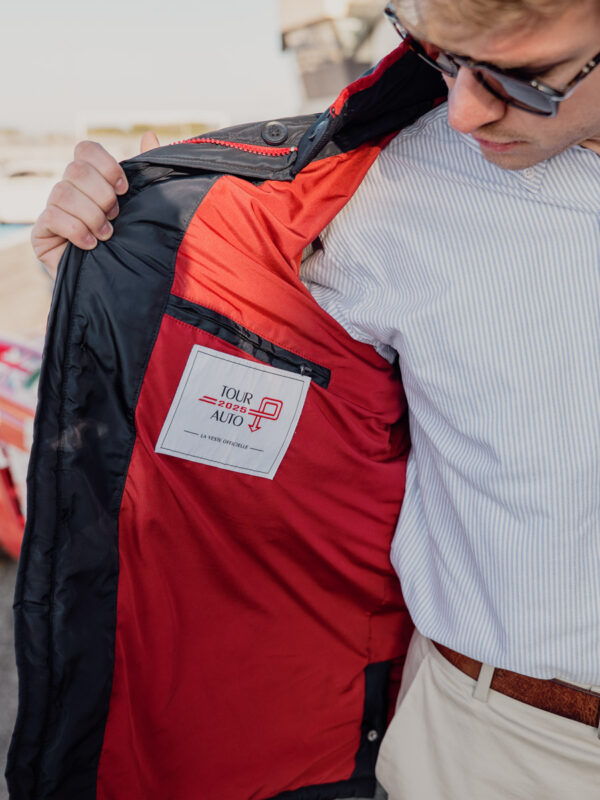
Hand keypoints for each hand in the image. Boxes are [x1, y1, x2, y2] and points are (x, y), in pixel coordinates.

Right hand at [32, 131, 160, 277]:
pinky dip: (77, 231)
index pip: (85, 149)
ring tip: (107, 235)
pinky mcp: (42, 232)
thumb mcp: (142, 206)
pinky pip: (53, 217)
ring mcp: (53, 210)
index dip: (105, 165)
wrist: (114, 284)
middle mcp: (68, 190)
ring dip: (91, 215)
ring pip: (63, 192)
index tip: (124, 188)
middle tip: (116, 216)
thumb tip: (150, 135)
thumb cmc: (129, 243)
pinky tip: (92, 245)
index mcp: (90, 179)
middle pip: (75, 170)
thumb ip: (146, 172)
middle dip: (102, 195)